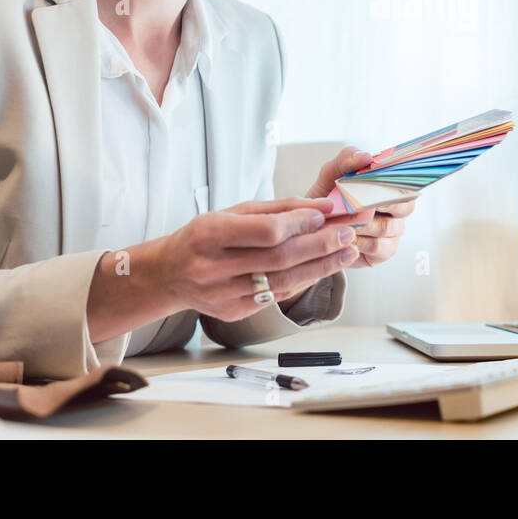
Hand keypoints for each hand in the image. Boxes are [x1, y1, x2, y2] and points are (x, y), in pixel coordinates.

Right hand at [156, 196, 360, 322]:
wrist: (169, 274)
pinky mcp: (232, 312)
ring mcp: (222, 294)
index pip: (266, 231)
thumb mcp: (233, 212)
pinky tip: (322, 269)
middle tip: (348, 234)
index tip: (325, 215)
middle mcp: (213, 267)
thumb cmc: (204, 236)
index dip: (300, 224)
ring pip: (282, 282)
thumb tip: (321, 206)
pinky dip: (302, 282)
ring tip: (346, 253)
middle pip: (280, 258)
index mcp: (210, 234)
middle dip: (321, 245)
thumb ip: (278, 209)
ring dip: (321, 267)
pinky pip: (276, 296)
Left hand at [307, 145, 414, 267]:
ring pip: (387, 227)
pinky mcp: (383, 252)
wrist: (312, 226)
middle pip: (404, 207)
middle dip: (382, 204)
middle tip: (360, 203)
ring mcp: (392, 232)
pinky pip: (379, 247)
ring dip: (363, 224)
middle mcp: (397, 210)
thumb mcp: (332, 173)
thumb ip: (347, 158)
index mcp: (391, 187)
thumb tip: (366, 156)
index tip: (376, 183)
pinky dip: (361, 243)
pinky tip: (346, 238)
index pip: (406, 182)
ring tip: (342, 222)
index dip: (395, 182)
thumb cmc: (328, 196)